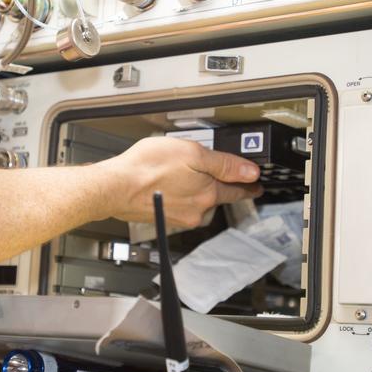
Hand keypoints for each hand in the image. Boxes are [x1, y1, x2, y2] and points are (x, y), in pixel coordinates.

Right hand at [97, 137, 262, 226]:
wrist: (114, 187)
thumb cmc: (146, 168)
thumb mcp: (192, 153)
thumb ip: (224, 164)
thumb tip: (250, 172)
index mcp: (208, 193)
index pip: (237, 191)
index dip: (249, 186)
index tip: (257, 186)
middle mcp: (197, 210)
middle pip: (216, 196)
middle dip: (218, 185)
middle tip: (216, 173)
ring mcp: (180, 216)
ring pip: (197, 201)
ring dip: (194, 189)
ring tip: (182, 173)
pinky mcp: (164, 217)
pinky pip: (179, 204)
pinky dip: (178, 194)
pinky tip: (167, 183)